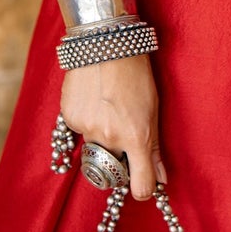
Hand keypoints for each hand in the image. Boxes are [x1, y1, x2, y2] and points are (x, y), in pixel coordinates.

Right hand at [60, 53, 166, 200]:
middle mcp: (109, 138)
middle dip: (119, 159)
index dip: (143, 189)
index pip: (140, 187)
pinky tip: (93, 100)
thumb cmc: (136, 73)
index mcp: (136, 137)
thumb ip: (154, 149)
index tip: (143, 185)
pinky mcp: (69, 118)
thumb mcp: (152, 109)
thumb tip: (161, 179)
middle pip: (114, 169)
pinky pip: (78, 133)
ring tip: (108, 107)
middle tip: (125, 133)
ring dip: (102, 137)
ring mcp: (87, 128)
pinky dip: (86, 122)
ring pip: (94, 149)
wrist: (105, 42)